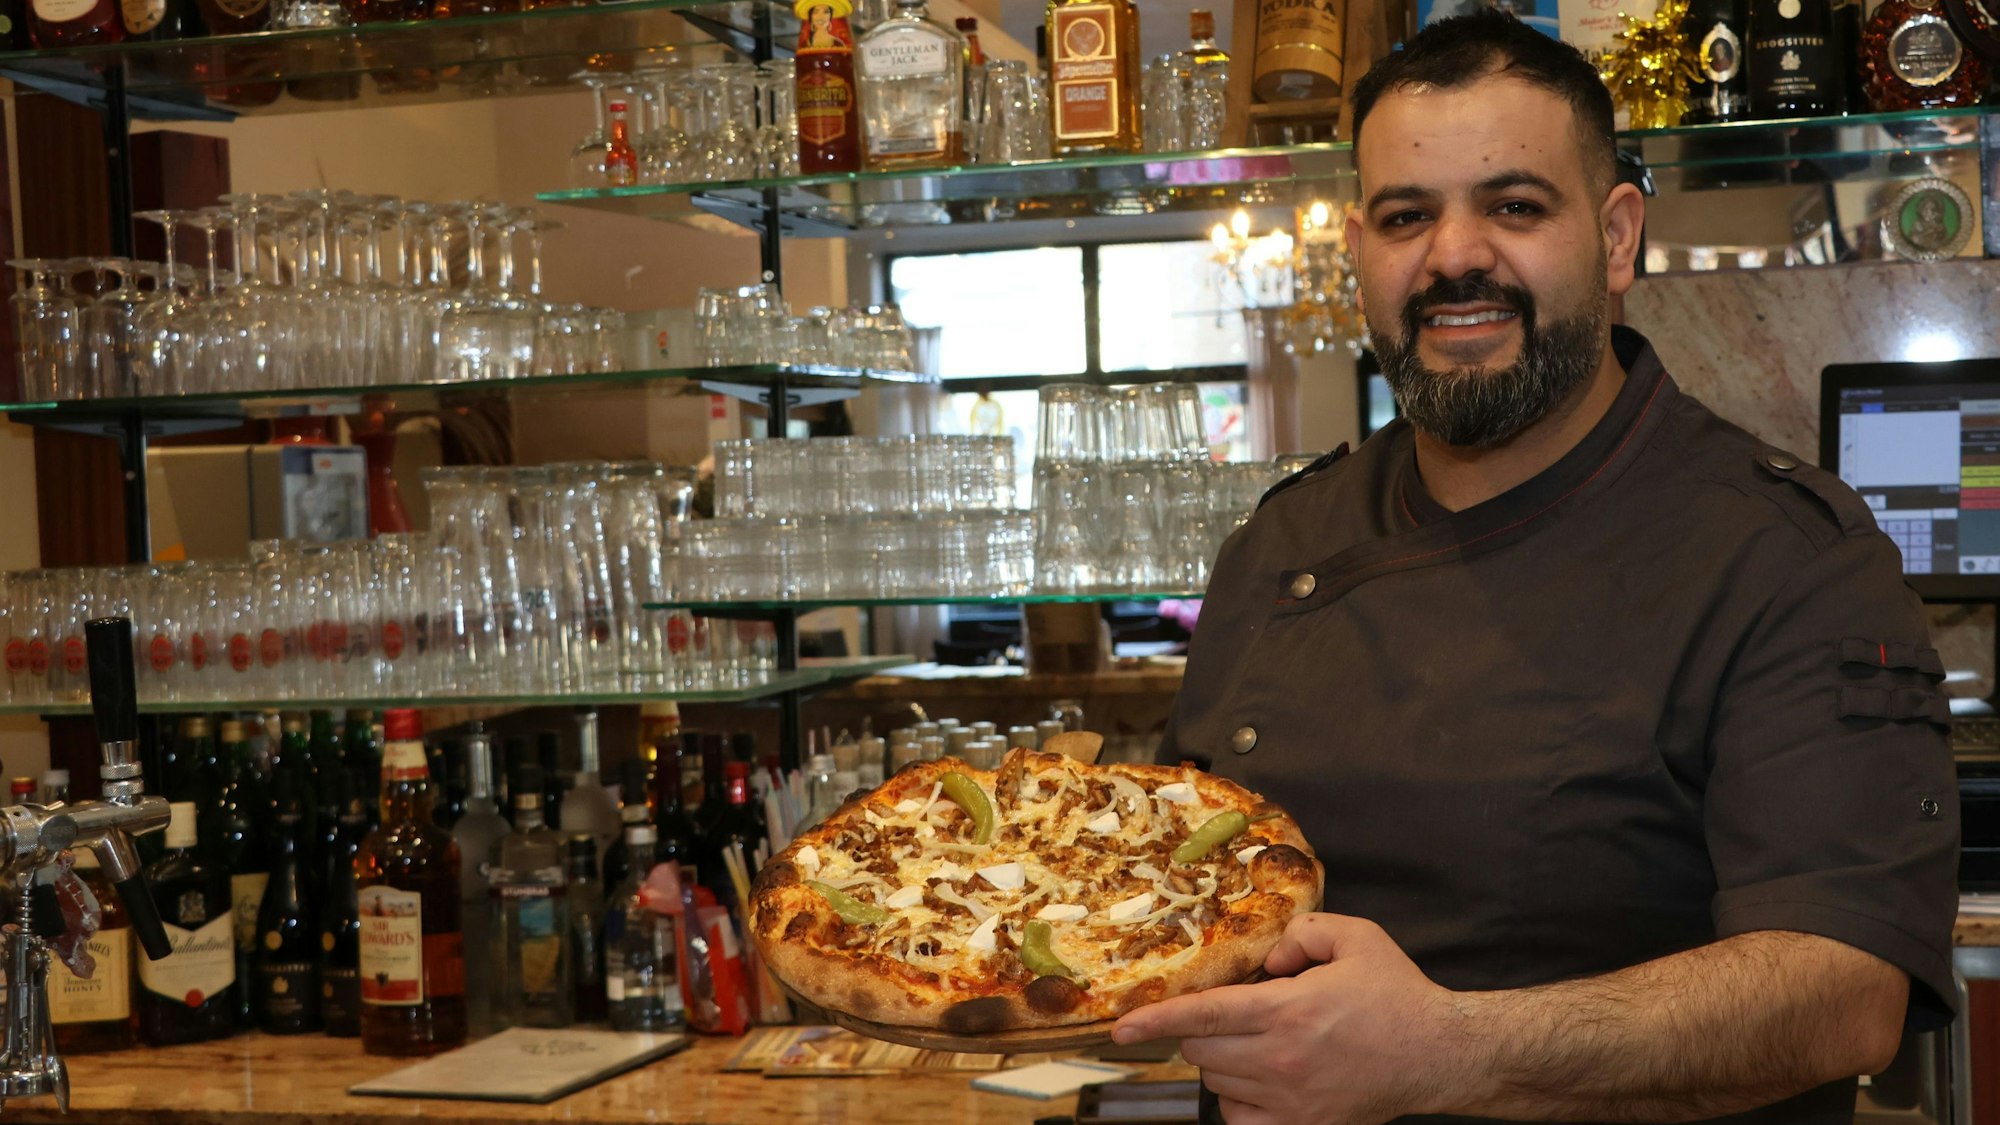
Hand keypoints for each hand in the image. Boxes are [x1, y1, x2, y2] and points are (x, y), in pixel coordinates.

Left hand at [1110, 913, 1471, 1124]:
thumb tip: (1266, 957)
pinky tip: (1260, 1080)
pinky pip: (1242, 1120)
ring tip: (1258, 1043)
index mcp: (1288, 1010)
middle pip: (1201, 1052)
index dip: (1154, 1021)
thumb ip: (1301, 932)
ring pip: (1218, 1084)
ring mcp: (1292, 1100)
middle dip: (1201, 1030)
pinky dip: (1239, 1101)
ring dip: (1222, 1062)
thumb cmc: (1397, 994)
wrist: (1440, 1053)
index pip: (1202, 1016)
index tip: (1121, 1029)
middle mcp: (1282, 1060)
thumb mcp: (1354, 937)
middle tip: (1232, 1014)